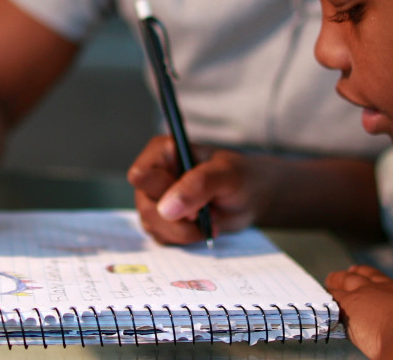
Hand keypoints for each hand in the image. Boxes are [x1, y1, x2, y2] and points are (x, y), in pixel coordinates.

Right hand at [127, 136, 278, 244]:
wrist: (252, 198)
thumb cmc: (241, 177)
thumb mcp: (226, 175)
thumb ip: (198, 185)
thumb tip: (166, 208)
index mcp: (164, 153)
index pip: (141, 176)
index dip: (162, 192)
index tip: (192, 199)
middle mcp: (155, 175)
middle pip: (145, 205)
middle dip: (177, 219)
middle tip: (204, 215)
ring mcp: (157, 199)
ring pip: (151, 225)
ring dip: (182, 231)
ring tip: (208, 220)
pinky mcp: (164, 220)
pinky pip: (161, 237)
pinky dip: (184, 239)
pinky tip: (202, 228)